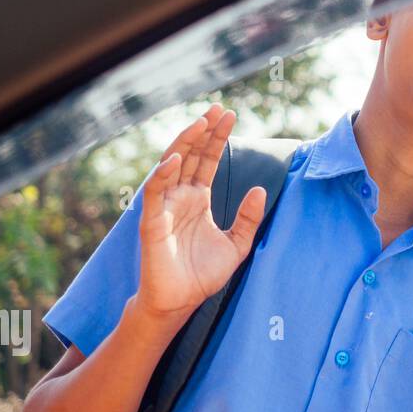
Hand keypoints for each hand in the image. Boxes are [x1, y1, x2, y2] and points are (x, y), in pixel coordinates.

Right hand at [136, 104, 265, 318]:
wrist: (180, 303)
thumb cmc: (202, 275)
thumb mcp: (237, 245)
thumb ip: (249, 218)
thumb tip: (260, 190)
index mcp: (198, 199)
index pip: (208, 160)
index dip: (217, 138)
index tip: (230, 115)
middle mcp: (180, 197)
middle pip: (190, 155)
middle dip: (203, 131)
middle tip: (217, 108)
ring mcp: (164, 207)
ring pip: (170, 166)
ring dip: (184, 143)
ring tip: (201, 122)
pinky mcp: (151, 222)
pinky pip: (155, 193)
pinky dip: (163, 174)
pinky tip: (178, 159)